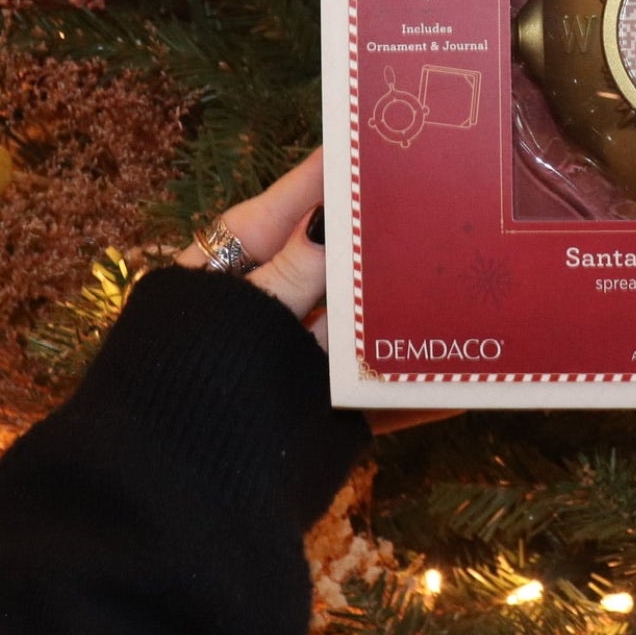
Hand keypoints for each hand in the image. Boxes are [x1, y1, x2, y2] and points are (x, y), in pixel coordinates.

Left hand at [175, 150, 454, 433]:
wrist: (166, 499)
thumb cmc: (187, 385)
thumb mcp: (241, 314)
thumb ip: (294, 272)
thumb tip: (337, 217)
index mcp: (230, 270)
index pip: (287, 204)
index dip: (329, 172)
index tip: (375, 135)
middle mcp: (266, 310)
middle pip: (334, 265)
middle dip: (383, 244)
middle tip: (446, 209)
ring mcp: (292, 363)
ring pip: (362, 328)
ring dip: (407, 316)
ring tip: (469, 287)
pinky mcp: (314, 416)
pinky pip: (372, 395)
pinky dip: (409, 390)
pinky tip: (458, 382)